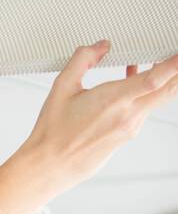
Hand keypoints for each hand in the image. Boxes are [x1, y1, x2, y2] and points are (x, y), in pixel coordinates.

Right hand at [20, 39, 177, 196]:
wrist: (48, 166)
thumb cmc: (53, 134)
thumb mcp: (62, 86)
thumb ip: (83, 59)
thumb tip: (99, 47)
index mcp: (114, 101)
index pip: (155, 78)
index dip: (174, 65)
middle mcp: (127, 116)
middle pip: (167, 91)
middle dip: (176, 73)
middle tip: (175, 58)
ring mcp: (128, 129)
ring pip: (156, 101)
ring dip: (160, 82)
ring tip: (154, 65)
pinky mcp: (125, 137)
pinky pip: (143, 112)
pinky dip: (146, 96)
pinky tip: (134, 88)